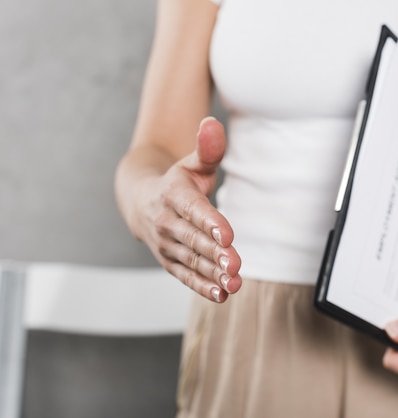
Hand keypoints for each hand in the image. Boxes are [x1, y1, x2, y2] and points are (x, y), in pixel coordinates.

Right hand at [135, 117, 241, 302]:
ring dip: (211, 274)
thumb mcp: (191, 162)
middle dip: (213, 253)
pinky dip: (202, 286)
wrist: (141, 202)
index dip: (209, 222)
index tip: (227, 234)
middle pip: (193, 240)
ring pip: (191, 261)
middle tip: (234, 263)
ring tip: (233, 283)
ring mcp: (167, 245)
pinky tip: (222, 295)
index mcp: (173, 194)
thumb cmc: (177, 181)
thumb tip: (212, 123)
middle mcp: (167, 222)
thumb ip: (207, 148)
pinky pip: (186, 276)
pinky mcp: (170, 262)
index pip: (193, 209)